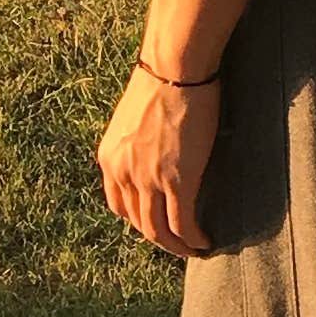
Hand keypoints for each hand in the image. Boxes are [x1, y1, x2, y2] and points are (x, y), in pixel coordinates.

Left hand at [98, 67, 219, 259]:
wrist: (176, 67)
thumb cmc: (164, 80)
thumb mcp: (136, 119)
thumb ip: (139, 142)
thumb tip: (158, 154)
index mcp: (109, 158)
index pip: (119, 205)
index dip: (138, 221)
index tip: (157, 225)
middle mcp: (123, 172)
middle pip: (139, 223)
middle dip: (160, 239)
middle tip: (180, 244)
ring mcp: (148, 179)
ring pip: (158, 231)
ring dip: (177, 246)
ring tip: (194, 250)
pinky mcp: (177, 180)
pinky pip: (182, 223)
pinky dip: (193, 238)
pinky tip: (206, 240)